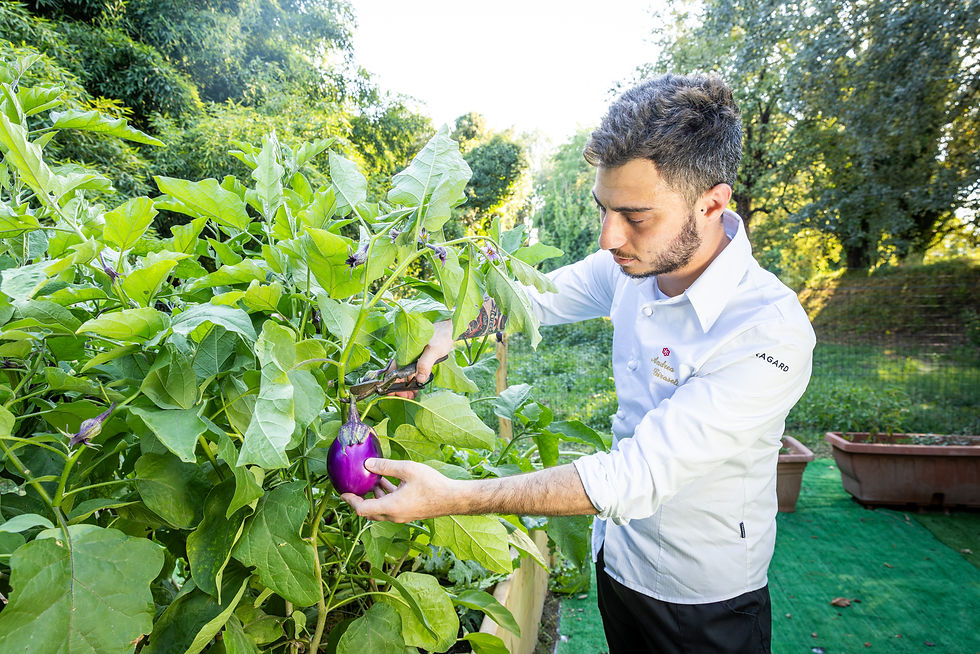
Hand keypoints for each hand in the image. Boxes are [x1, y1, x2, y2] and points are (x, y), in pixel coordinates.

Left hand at [341, 457, 459, 521]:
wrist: (452, 499)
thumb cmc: (432, 484)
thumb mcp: (407, 469)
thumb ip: (386, 466)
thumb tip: (367, 464)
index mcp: (390, 507)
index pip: (361, 509)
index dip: (350, 500)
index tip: (342, 492)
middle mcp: (393, 515)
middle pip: (368, 512)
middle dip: (359, 499)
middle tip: (353, 486)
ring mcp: (401, 515)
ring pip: (380, 508)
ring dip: (373, 496)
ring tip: (371, 478)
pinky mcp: (409, 512)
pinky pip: (390, 507)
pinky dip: (384, 496)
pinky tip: (387, 481)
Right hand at [384, 320, 453, 399]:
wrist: (450, 325)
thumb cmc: (441, 334)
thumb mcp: (434, 349)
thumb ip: (425, 363)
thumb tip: (419, 379)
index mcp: (405, 351)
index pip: (393, 369)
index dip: (391, 382)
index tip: (393, 393)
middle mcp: (406, 354)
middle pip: (398, 373)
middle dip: (400, 386)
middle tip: (406, 397)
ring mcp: (413, 356)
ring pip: (405, 373)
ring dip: (407, 384)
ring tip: (412, 394)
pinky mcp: (420, 357)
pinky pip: (413, 370)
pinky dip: (414, 379)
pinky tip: (418, 386)